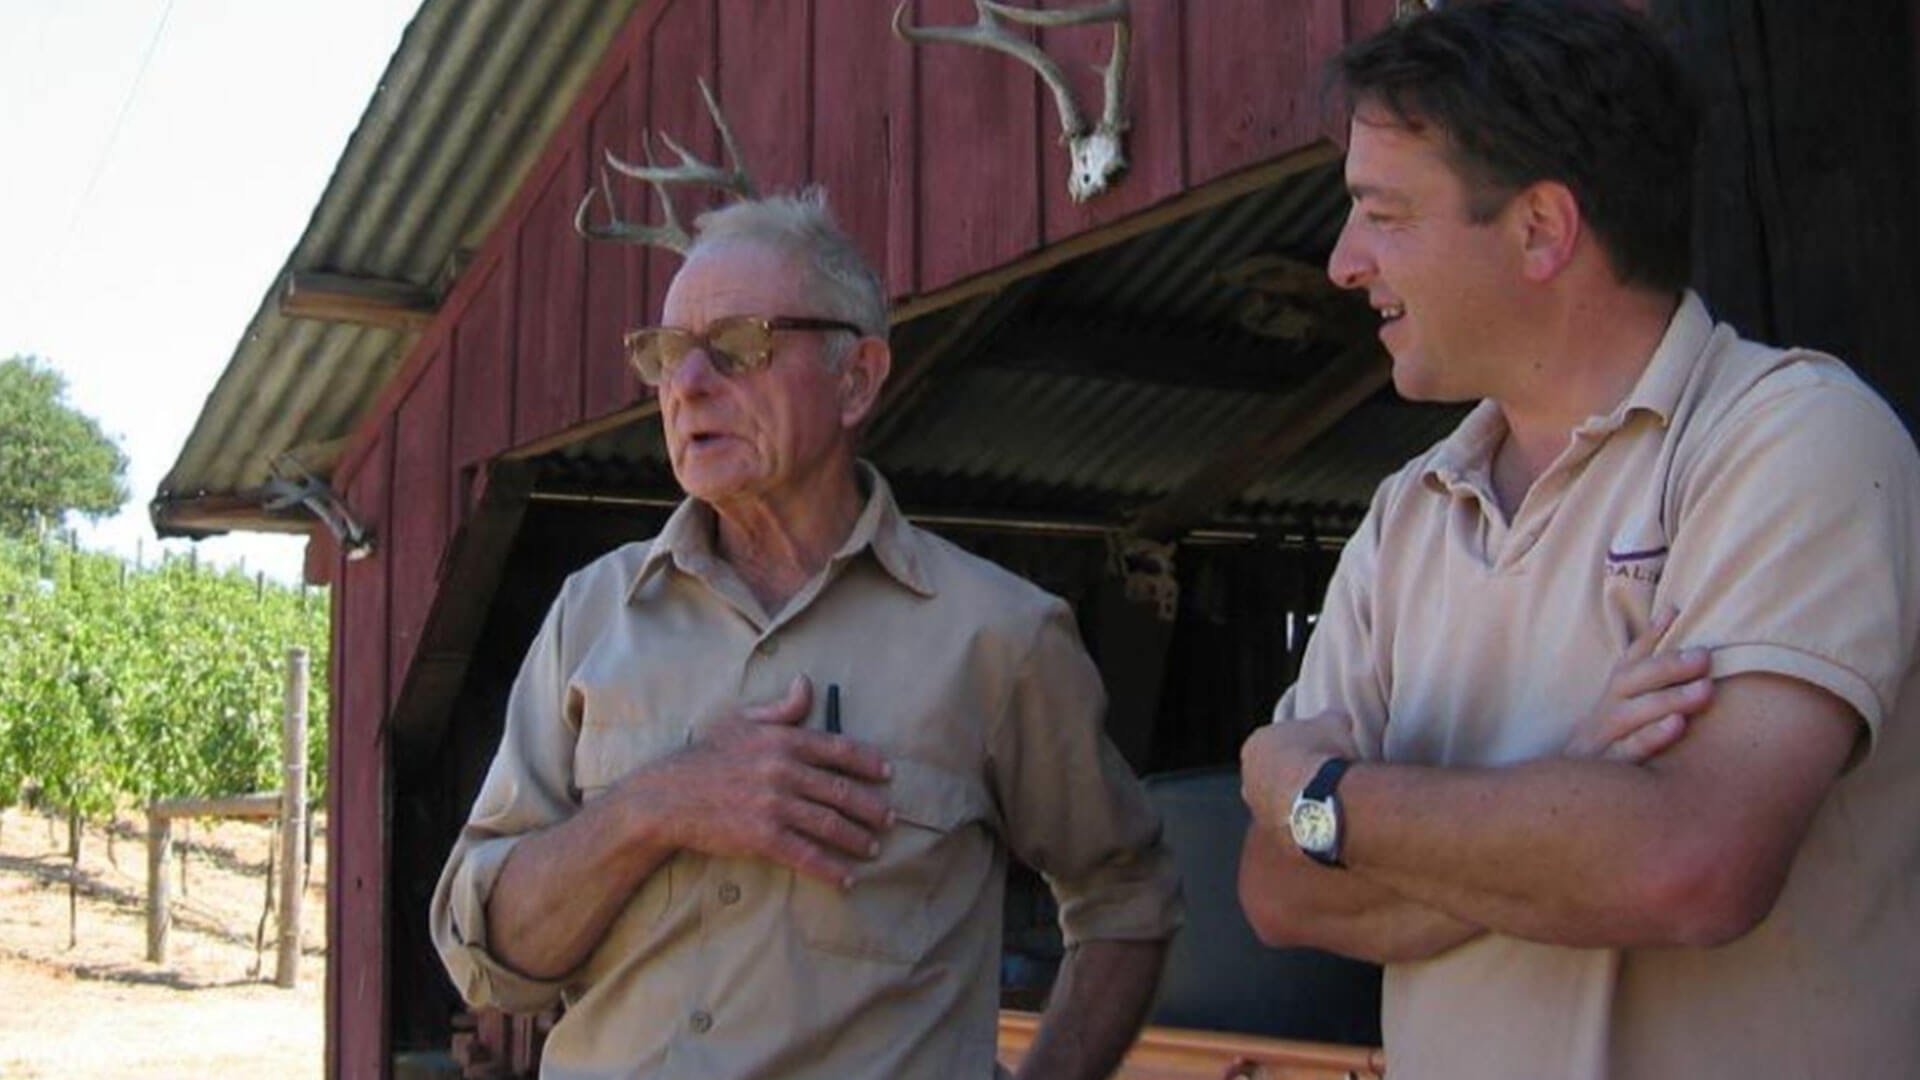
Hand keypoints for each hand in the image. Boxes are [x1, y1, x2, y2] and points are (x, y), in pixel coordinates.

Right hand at [621, 675, 894, 887]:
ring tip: (873, 848)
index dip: (868, 762)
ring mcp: (775, 805)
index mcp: (782, 740)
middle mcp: (784, 771)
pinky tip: (847, 878)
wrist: (667, 797)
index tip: (887, 774)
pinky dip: (831, 869)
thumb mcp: (741, 721)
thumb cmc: (706, 757)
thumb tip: (807, 684)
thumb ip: (781, 708)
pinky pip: (807, 855)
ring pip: (830, 824)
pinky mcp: (763, 837)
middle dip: (872, 808)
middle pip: (842, 791)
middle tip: (890, 819)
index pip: (838, 749)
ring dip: (857, 839)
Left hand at [1241, 710, 1357, 833]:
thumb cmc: (1323, 754)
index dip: (1298, 746)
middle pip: (1271, 775)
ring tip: (1327, 800)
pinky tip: (1326, 819)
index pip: (1274, 743)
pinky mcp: (1273, 835)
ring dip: (1297, 801)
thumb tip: (1339, 717)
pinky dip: (1305, 822)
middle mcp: (1248, 779)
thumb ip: (1331, 717)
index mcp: (1255, 746)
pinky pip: (1290, 826)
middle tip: (1321, 777)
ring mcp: (1258, 810)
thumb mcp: (1333, 723)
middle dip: (1292, 776)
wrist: (1324, 800)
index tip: (1318, 751)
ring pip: (1277, 803)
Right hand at [1564, 606, 1711, 761]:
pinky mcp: (1608, 766)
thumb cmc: (1613, 740)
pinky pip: (1628, 750)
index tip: (1675, 612)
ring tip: (1703, 690)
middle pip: (1631, 681)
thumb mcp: (1624, 705)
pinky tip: (1676, 725)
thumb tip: (1671, 610)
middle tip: (1704, 657)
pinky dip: (1652, 736)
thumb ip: (1647, 661)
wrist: (1570, 789)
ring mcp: (1604, 737)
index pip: (1630, 659)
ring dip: (1668, 699)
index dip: (1651, 636)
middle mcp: (1606, 710)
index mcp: (1613, 694)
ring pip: (1632, 713)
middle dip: (1667, 667)